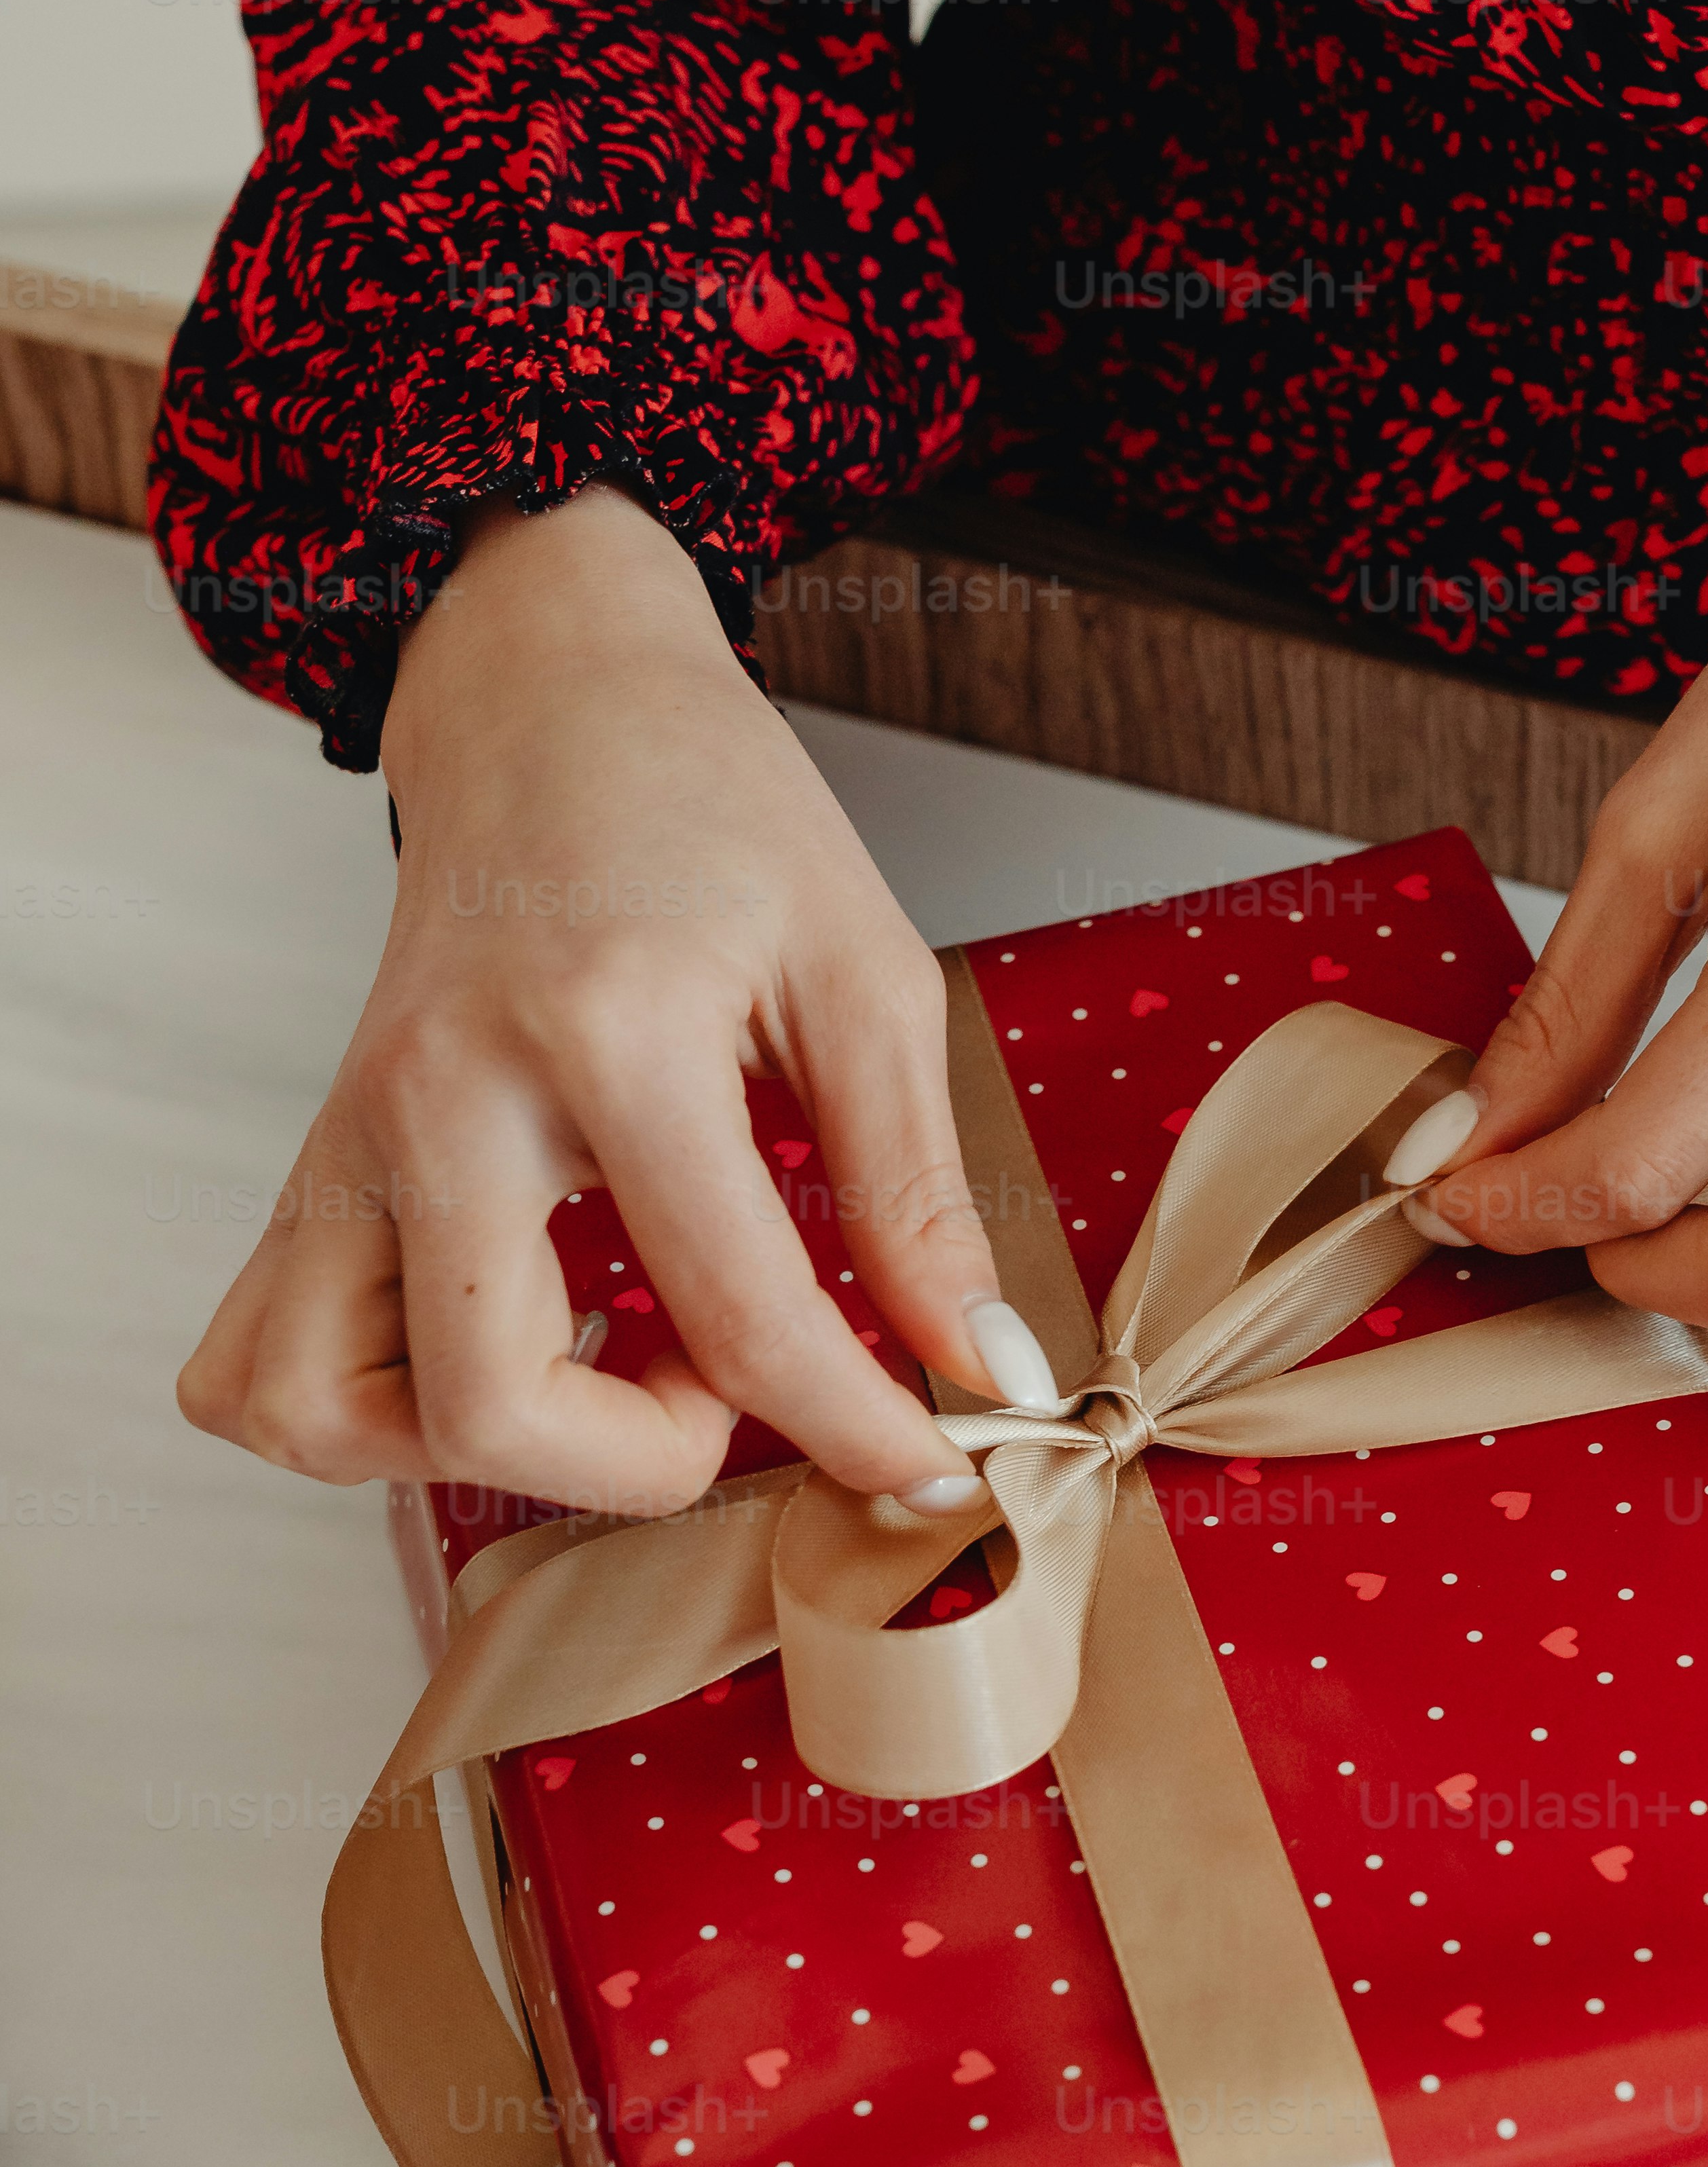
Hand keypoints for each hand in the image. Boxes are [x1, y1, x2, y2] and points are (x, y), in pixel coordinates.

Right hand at [178, 488, 1059, 1514]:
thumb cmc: (712, 815)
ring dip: (481, 1447)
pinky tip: (508, 1339)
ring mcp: (346, 1136)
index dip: (854, 1428)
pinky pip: (263, 1364)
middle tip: (726, 1366)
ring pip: (320, 1411)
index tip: (929, 1466)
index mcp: (607, 1033)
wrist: (550, 700)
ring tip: (605, 1355)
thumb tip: (985, 1374)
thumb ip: (919, 1195)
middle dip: (643, 1458)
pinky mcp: (310, 1164)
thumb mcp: (866, 976)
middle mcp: (440, 1096)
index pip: (734, 1316)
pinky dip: (374, 1411)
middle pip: (490, 1406)